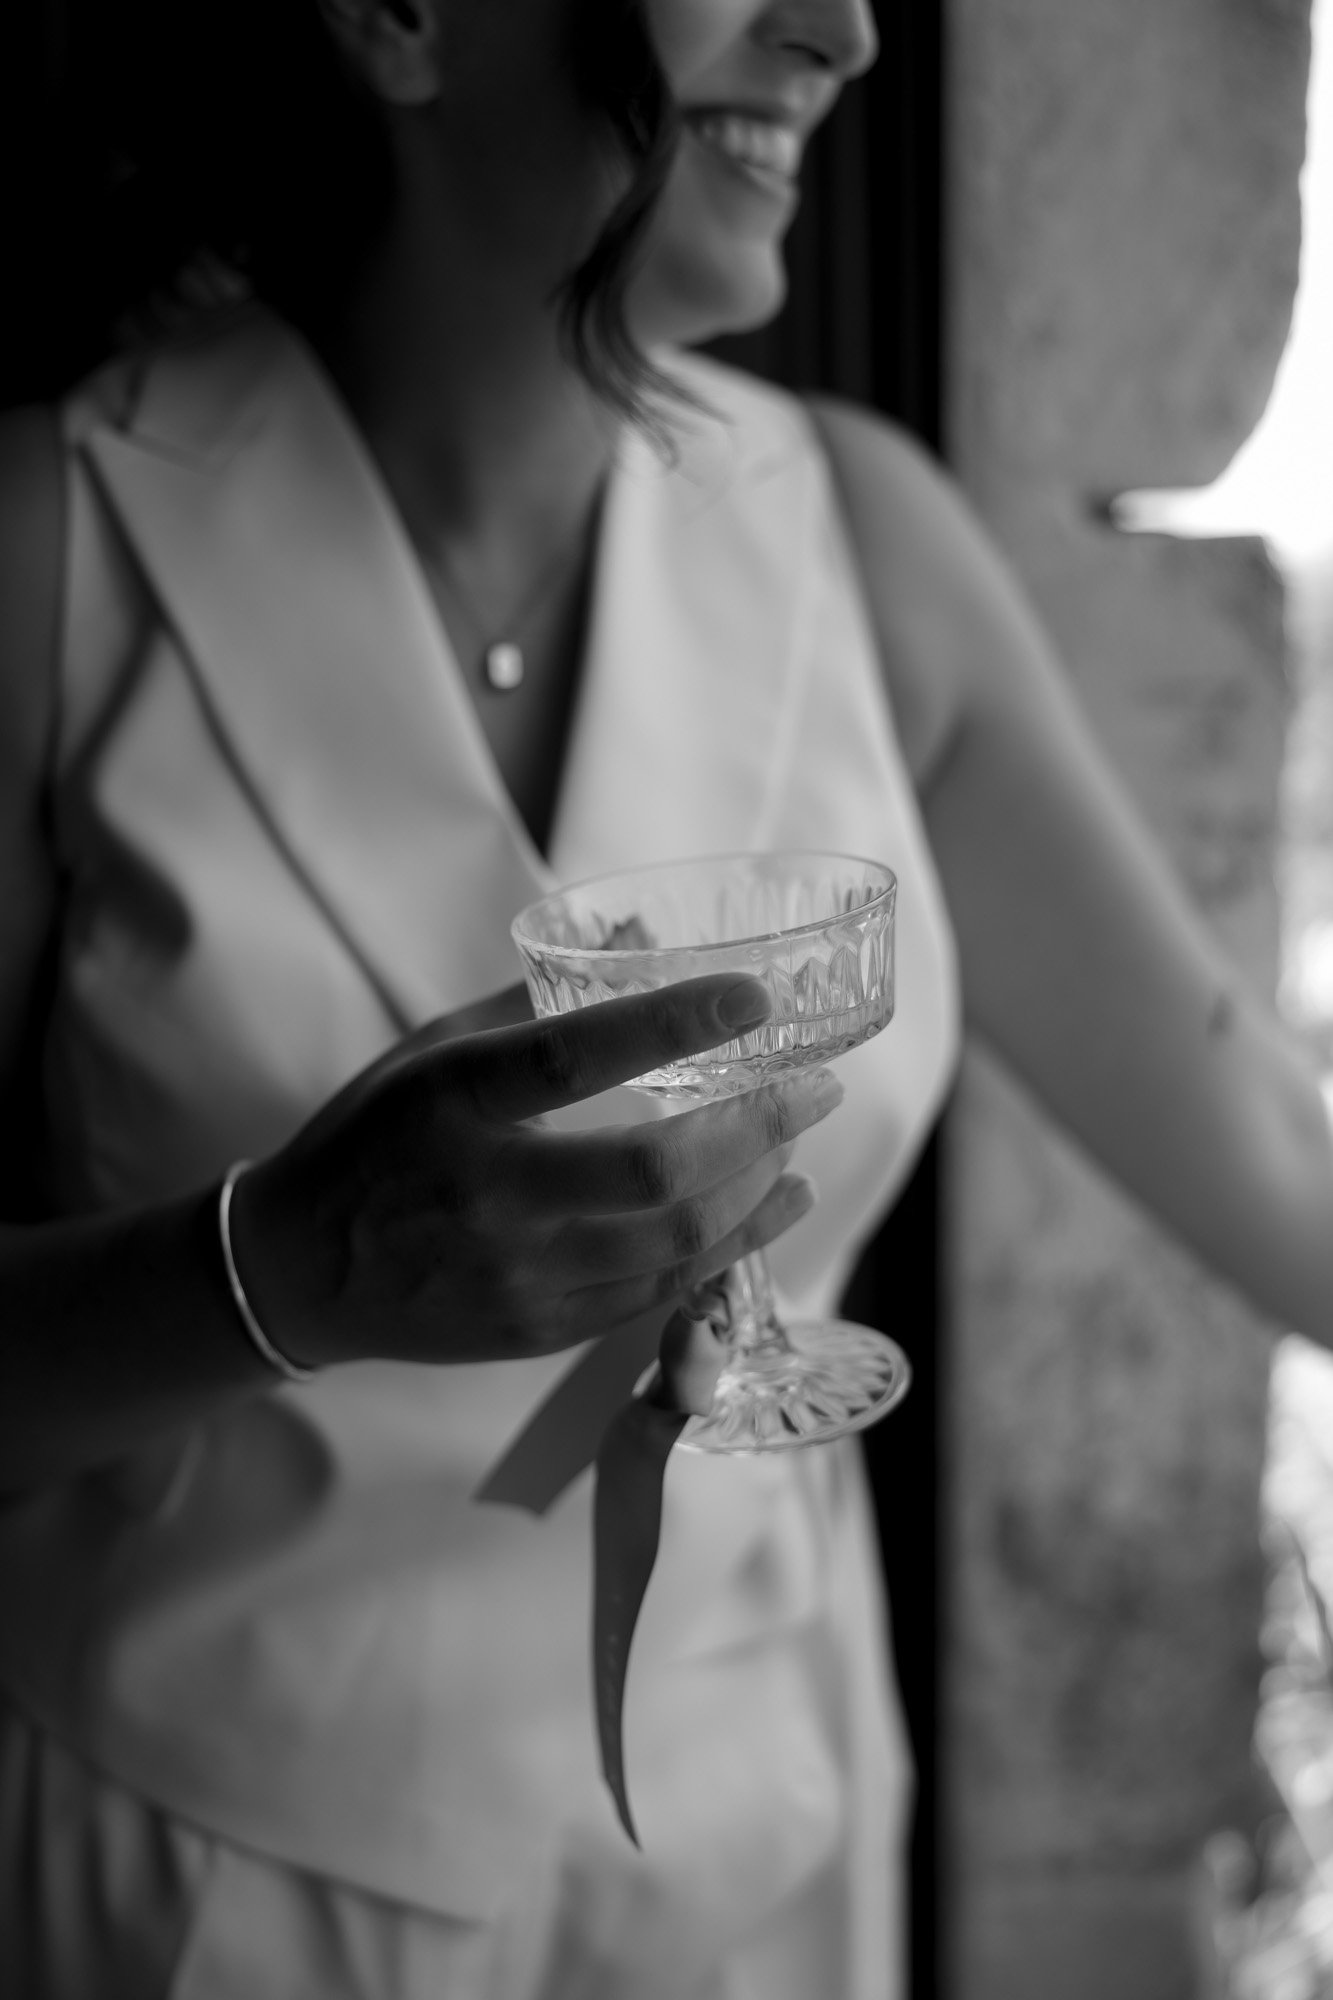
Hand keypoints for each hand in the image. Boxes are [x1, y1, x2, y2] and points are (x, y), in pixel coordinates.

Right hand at [230, 975, 840, 1368]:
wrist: (298, 1272)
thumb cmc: (371, 1140)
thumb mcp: (428, 1051)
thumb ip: (531, 1000)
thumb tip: (638, 935)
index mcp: (451, 1105)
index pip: (570, 1058)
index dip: (671, 1022)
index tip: (754, 994)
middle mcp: (485, 1195)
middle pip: (652, 1171)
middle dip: (758, 1126)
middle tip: (817, 1088)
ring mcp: (516, 1276)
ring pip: (673, 1243)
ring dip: (757, 1189)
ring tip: (801, 1143)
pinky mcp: (539, 1330)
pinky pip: (658, 1294)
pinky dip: (729, 1248)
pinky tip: (770, 1208)